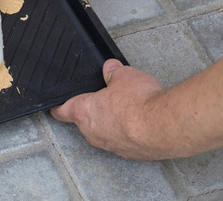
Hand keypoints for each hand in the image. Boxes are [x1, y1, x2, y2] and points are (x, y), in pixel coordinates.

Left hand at [50, 59, 168, 160]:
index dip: (58, 107)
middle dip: (94, 111)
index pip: (62, 111)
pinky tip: (142, 123)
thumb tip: (110, 68)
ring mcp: (112, 147)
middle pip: (85, 122)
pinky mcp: (132, 155)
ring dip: (113, 124)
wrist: (166, 127)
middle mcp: (94, 133)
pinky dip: (130, 134)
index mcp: (84, 112)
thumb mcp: (124, 76)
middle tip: (107, 99)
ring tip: (129, 110)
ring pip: (105, 133)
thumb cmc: (140, 102)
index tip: (56, 107)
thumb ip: (113, 72)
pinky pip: (125, 142)